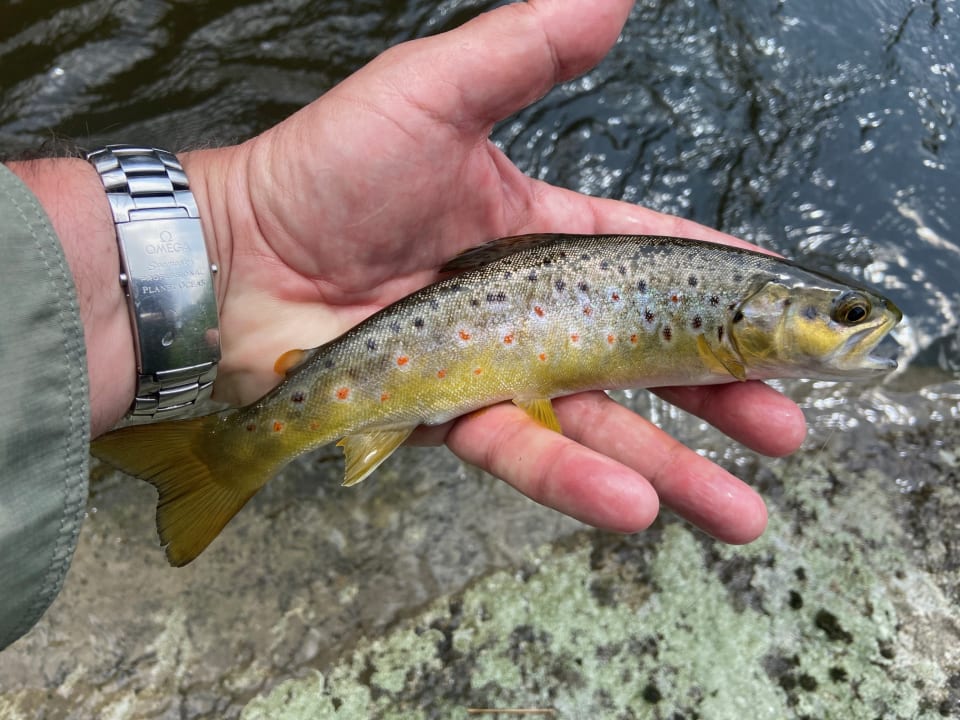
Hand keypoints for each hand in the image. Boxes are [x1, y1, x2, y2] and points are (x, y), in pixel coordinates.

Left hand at [182, 0, 805, 542]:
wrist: (235, 258)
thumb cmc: (325, 171)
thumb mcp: (433, 94)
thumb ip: (525, 51)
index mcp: (542, 236)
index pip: (652, 261)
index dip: (719, 287)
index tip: (785, 315)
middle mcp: (530, 309)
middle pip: (645, 358)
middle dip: (721, 394)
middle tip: (788, 427)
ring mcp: (493, 369)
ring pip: (598, 424)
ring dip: (673, 466)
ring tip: (744, 507)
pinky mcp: (448, 419)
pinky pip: (522, 451)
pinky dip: (575, 478)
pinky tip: (634, 504)